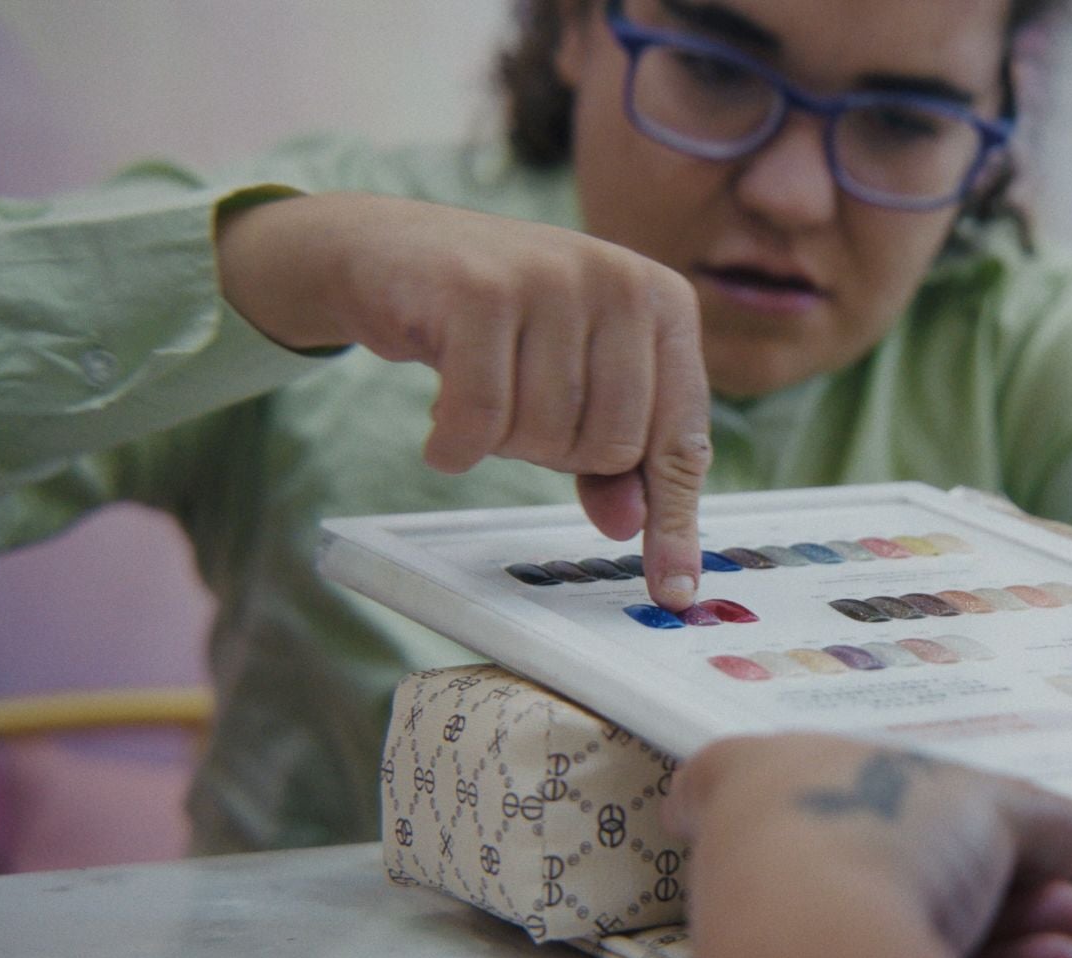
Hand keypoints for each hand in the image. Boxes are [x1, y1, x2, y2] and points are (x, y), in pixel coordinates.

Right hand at [216, 192, 709, 608]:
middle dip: (556, 457)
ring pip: (545, 434)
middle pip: (610, 445)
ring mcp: (552, 278)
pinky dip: (453, 442)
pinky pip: (479, 418)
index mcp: (663, 303)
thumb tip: (631, 527)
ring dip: (500, 442)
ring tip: (481, 393)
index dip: (672, 521)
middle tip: (519, 414)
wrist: (390, 252)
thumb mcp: (572, 382)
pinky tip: (441, 422)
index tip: (672, 592)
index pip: (680, 437)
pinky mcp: (480, 290)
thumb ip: (613, 457)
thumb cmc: (499, 327)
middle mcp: (620, 280)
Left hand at [664, 733, 1071, 957]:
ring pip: (911, 931)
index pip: (735, 770)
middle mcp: (760, 855)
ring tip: (1069, 928)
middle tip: (1063, 887)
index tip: (774, 800)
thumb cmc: (878, 832)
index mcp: (768, 774)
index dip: (768, 778)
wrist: (825, 946)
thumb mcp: (990, 805)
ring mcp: (784, 937)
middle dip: (995, 875)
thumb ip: (1050, 817)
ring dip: (1009, 929)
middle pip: (884, 860)